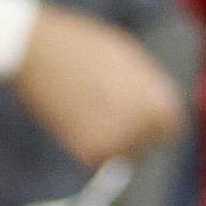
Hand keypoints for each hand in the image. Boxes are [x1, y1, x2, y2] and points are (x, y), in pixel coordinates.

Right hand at [11, 4, 186, 162]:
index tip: (137, 112)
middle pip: (148, 143)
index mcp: (160, 101)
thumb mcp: (131, 59)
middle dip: (134, 130)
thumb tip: (155, 112)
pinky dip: (88, 143)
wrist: (35, 49)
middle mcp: (142, 125)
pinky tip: (76, 117)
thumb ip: (149, 89)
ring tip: (91, 108)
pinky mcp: (86, 152)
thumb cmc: (83, 47)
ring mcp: (115, 141)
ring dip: (112, 139)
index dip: (154, 120)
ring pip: (123, 153)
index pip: (170, 127)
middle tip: (107, 108)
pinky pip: (97, 157)